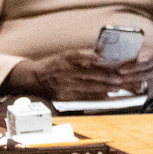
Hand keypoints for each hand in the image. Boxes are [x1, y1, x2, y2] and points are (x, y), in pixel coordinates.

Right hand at [3, 49, 151, 102]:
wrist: (32, 78)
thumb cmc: (51, 65)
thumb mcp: (64, 55)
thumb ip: (82, 56)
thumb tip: (101, 55)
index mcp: (65, 59)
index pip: (85, 60)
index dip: (100, 63)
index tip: (113, 65)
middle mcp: (64, 72)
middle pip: (89, 75)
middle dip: (106, 78)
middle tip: (120, 79)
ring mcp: (63, 85)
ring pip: (88, 88)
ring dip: (104, 88)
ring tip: (117, 88)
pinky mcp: (63, 97)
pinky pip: (82, 98)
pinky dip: (95, 97)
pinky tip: (106, 97)